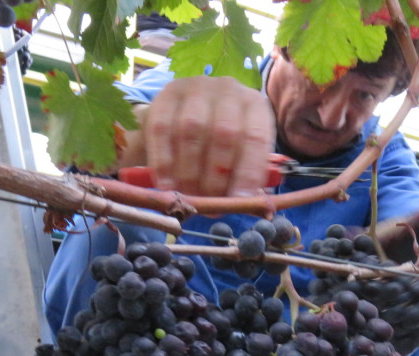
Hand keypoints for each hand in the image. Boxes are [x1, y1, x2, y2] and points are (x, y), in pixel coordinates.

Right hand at [142, 76, 275, 196]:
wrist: (184, 112)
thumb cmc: (221, 141)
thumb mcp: (240, 153)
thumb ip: (246, 176)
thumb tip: (252, 205)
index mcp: (255, 105)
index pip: (255, 138)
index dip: (248, 172)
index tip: (240, 201)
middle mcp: (229, 89)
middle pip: (223, 134)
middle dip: (216, 176)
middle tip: (210, 204)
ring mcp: (196, 88)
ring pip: (191, 130)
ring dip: (189, 171)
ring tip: (188, 195)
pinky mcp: (167, 93)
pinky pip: (162, 129)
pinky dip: (164, 161)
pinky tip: (166, 184)